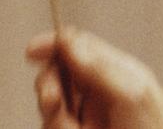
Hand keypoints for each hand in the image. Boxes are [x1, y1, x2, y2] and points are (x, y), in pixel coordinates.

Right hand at [26, 26, 162, 128]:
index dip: (54, 45)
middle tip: (53, 101)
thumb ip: (98, 68)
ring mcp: (86, 119)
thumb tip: (69, 41)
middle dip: (49, 87)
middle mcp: (98, 94)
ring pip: (51, 111)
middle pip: (57, 76)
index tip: (32, 51)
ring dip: (57, 122)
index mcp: (115, 73)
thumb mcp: (130, 94)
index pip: (79, 47)